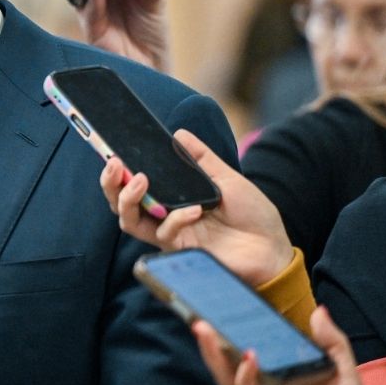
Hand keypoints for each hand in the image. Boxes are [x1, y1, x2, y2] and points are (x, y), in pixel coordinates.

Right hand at [99, 129, 292, 285]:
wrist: (273, 247)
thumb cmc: (252, 214)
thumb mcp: (227, 178)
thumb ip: (202, 158)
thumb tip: (178, 133)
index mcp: (173, 196)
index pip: (134, 183)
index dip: (118, 170)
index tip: (112, 151)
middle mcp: (165, 215)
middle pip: (121, 203)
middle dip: (111, 184)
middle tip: (115, 164)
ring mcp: (172, 234)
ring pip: (130, 221)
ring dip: (129, 199)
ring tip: (140, 179)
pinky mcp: (181, 251)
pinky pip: (165, 233)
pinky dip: (176, 219)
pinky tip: (195, 209)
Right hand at [193, 306, 363, 384]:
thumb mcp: (344, 373)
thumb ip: (333, 343)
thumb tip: (318, 311)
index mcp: (276, 375)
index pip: (246, 351)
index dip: (231, 333)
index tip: (220, 309)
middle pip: (226, 365)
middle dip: (209, 343)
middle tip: (198, 319)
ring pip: (226, 379)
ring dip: (213, 355)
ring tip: (206, 330)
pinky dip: (243, 377)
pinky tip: (248, 359)